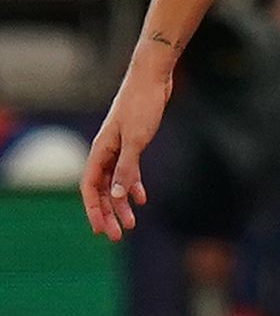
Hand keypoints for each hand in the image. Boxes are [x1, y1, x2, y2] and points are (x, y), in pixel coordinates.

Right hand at [80, 44, 177, 239]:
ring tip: (132, 223)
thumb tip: (115, 197)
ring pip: (115, 182)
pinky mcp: (133, 142)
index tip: (100, 230)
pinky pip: (129, 171)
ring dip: (122, 203)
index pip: (90, 188)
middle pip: (101, 190)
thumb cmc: (142, 105)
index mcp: (100, 151)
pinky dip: (133, 185)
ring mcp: (119, 147)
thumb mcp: (136, 140)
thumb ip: (126, 169)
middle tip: (118, 236)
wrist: (153, 79)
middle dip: (108, 213)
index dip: (93, 210)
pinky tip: (143, 198)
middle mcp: (105, 151)